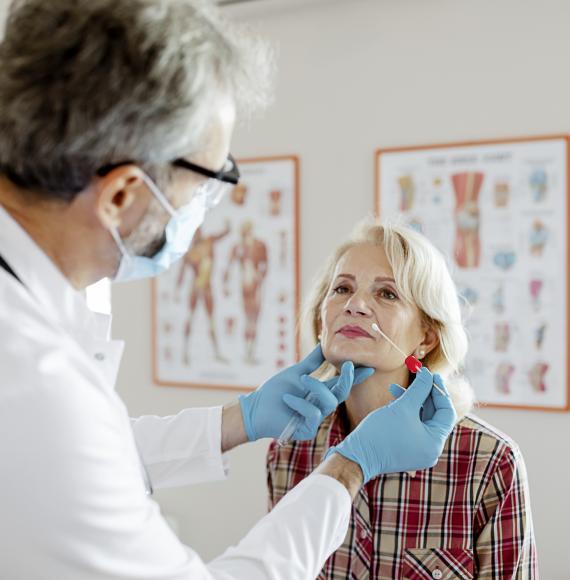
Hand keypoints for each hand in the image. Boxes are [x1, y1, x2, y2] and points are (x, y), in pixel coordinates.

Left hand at [239, 345, 374, 440]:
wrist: (255, 409)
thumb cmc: (274, 392)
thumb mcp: (296, 373)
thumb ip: (312, 362)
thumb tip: (323, 344)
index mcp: (319, 393)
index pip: (341, 384)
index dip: (355, 376)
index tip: (369, 366)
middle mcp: (320, 406)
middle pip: (341, 393)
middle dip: (348, 379)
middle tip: (349, 364)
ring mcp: (314, 419)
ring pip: (329, 402)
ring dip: (316, 388)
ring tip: (301, 380)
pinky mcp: (306, 430)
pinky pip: (313, 414)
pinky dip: (300, 403)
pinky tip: (288, 398)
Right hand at [328, 368, 455, 482]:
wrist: (357, 456)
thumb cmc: (381, 433)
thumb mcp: (403, 407)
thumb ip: (419, 389)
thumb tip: (428, 374)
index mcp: (435, 443)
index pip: (447, 412)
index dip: (439, 391)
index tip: (431, 374)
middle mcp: (430, 450)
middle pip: (434, 415)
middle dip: (423, 394)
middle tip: (416, 376)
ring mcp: (418, 451)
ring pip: (421, 420)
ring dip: (411, 401)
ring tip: (394, 388)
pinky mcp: (406, 450)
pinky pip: (411, 427)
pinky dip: (405, 413)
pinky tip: (391, 401)